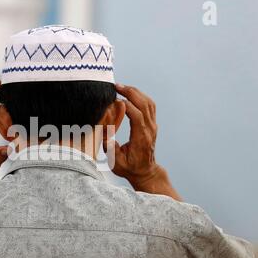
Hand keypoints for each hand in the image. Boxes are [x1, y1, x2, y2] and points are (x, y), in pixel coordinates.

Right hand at [105, 84, 180, 200]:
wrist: (145, 171)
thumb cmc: (129, 168)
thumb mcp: (116, 163)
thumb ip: (110, 149)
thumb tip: (105, 134)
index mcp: (141, 138)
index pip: (137, 116)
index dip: (126, 105)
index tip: (113, 100)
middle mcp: (149, 129)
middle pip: (144, 104)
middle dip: (131, 92)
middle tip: (116, 86)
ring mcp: (152, 126)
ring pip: (148, 102)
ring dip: (135, 92)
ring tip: (121, 87)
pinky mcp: (152, 123)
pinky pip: (149, 105)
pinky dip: (140, 96)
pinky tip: (130, 93)